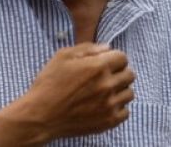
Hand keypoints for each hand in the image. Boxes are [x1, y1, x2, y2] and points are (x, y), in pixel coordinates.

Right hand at [4, 43, 134, 140]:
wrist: (40, 116)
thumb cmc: (49, 84)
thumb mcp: (63, 56)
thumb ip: (88, 48)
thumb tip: (107, 48)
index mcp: (99, 66)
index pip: (123, 58)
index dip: (114, 58)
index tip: (106, 63)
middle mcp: (108, 85)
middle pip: (129, 74)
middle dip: (119, 73)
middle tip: (105, 77)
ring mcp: (109, 105)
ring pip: (129, 93)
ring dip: (120, 90)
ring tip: (105, 92)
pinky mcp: (108, 121)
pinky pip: (125, 112)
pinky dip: (118, 108)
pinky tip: (105, 105)